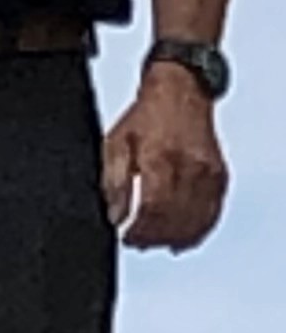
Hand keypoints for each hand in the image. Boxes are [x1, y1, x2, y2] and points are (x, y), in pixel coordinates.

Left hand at [104, 67, 230, 252]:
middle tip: (139, 242)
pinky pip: (213, 211)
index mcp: (160, 158)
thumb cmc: (146, 116)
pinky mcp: (219, 174)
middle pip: (175, 219)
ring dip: (175, 238)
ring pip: (196, 220)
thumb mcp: (115, 144)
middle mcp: (189, 166)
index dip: (140, 231)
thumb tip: (115, 217)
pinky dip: (198, 229)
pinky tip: (183, 238)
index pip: (154, 208)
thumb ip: (113, 183)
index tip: (127, 238)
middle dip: (154, 238)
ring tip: (157, 242)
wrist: (180, 90)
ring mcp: (208, 171)